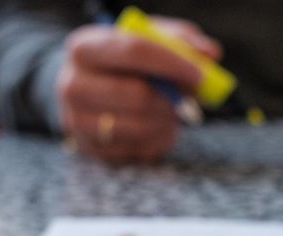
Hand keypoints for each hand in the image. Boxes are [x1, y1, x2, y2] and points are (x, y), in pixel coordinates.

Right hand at [56, 18, 220, 163]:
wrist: (88, 87)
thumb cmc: (123, 61)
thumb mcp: (146, 38)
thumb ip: (180, 40)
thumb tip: (209, 54)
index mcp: (85, 47)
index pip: (134, 51)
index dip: (172, 63)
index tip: (199, 74)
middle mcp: (73, 84)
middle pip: (137, 96)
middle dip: (172, 99)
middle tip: (190, 97)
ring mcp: (77, 120)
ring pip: (140, 127)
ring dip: (167, 120)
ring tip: (172, 110)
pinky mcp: (91, 148)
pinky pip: (139, 150)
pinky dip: (160, 139)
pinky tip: (158, 125)